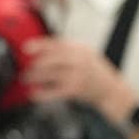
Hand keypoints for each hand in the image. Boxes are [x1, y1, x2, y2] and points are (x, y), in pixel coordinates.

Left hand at [23, 37, 137, 121]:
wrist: (112, 90)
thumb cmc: (97, 72)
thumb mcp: (86, 54)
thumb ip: (69, 49)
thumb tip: (44, 48)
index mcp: (80, 48)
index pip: (56, 43)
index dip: (39, 45)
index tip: (26, 47)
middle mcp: (78, 60)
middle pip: (50, 59)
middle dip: (35, 64)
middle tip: (26, 67)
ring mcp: (76, 75)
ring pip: (49, 74)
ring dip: (34, 77)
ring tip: (26, 78)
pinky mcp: (75, 90)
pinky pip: (53, 91)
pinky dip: (42, 93)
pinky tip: (34, 94)